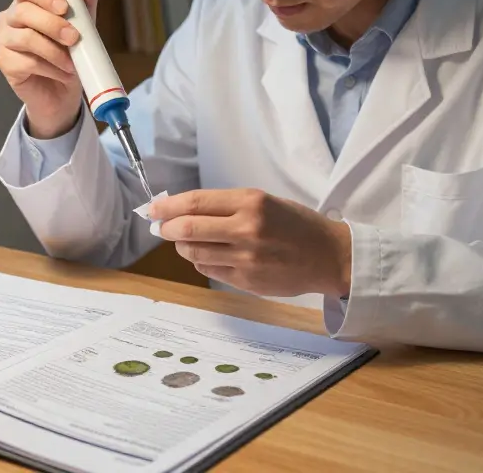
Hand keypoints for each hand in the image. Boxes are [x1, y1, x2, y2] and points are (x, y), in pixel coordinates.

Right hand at [0, 0, 98, 137]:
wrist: (63, 91)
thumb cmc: (69, 53)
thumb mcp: (83, 24)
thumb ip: (83, 1)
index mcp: (27, 2)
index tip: (65, 7)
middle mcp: (11, 18)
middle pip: (23, 12)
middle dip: (52, 24)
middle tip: (74, 37)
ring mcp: (4, 41)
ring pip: (26, 38)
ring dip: (54, 50)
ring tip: (72, 62)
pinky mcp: (5, 64)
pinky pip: (26, 62)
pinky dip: (50, 68)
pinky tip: (62, 73)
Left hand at [149, 189, 351, 298]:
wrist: (329, 256)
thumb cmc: (296, 224)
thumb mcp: (265, 202)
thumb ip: (226, 206)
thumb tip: (182, 210)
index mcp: (251, 202)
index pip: (196, 203)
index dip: (168, 206)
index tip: (153, 208)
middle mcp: (247, 229)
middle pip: (188, 229)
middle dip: (166, 228)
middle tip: (161, 226)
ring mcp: (246, 258)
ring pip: (195, 253)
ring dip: (182, 246)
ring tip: (185, 241)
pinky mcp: (247, 281)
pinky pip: (210, 270)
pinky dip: (201, 260)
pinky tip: (208, 254)